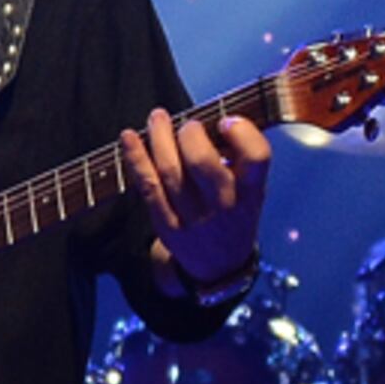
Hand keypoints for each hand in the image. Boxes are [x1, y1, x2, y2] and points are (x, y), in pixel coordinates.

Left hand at [122, 108, 271, 291]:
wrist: (220, 266)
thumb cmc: (234, 213)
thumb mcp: (251, 190)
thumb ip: (239, 159)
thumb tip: (207, 119)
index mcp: (252, 191)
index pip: (256, 157)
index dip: (242, 133)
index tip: (226, 121)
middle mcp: (225, 206)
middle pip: (203, 164)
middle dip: (190, 135)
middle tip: (187, 125)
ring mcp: (194, 218)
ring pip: (171, 172)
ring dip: (159, 138)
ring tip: (157, 117)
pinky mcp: (167, 225)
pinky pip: (148, 187)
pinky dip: (136, 159)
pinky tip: (128, 138)